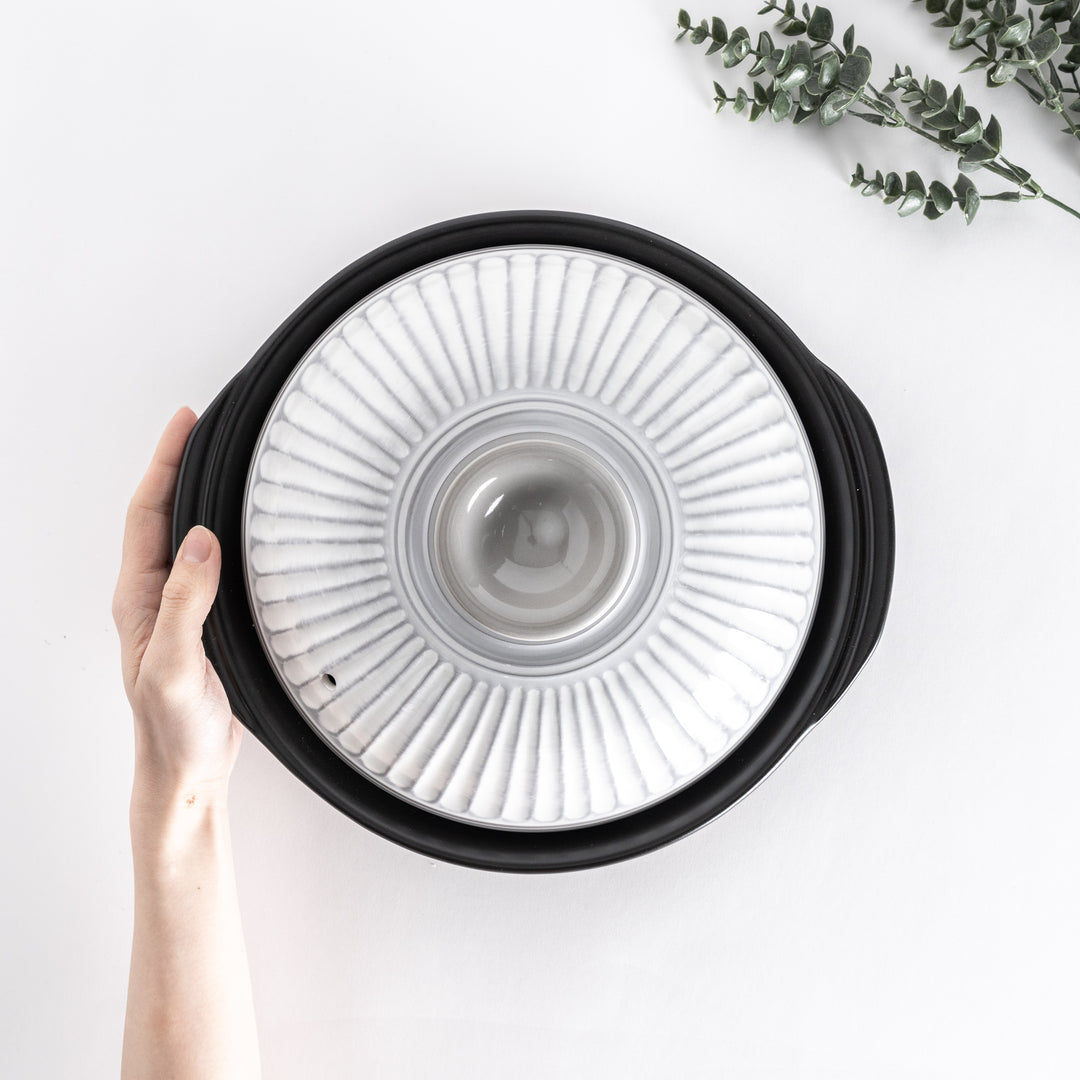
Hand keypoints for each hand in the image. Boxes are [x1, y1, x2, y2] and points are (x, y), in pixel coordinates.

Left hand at [113, 408, 241, 806]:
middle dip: (179, 466)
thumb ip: (184, 604)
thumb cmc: (173, 730)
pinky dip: (223, 533)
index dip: (164, 463)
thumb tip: (200, 541)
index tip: (186, 423)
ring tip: (223, 465)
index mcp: (140, 599)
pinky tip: (243, 532)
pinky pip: (210, 564)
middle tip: (205, 430)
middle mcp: (155, 597)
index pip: (148, 513)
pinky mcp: (204, 624)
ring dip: (200, 496)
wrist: (187, 772)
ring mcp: (179, 610)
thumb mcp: (174, 666)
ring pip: (185, 537)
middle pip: (162, 514)